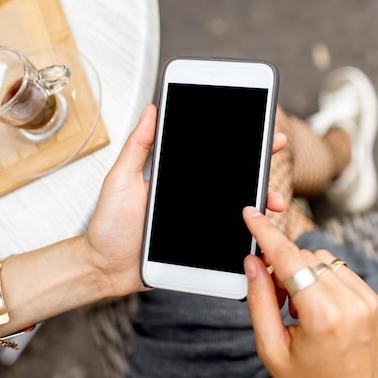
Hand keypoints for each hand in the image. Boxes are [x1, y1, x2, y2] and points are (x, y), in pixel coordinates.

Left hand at [82, 104, 286, 297]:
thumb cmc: (109, 225)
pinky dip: (247, 237)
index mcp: (177, 180)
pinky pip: (227, 241)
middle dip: (259, 171)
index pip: (214, 160)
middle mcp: (192, 200)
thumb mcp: (120, 179)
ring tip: (272, 203)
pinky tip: (259, 234)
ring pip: (236, 212)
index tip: (262, 134)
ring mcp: (198, 223)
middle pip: (233, 183)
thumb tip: (152, 110)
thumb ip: (138, 146)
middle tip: (273, 157)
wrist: (103, 267)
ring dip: (259, 205)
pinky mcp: (199, 248)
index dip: (240, 147)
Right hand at [242, 206, 377, 377]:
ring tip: (298, 306)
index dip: (266, 233)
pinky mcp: (373, 298)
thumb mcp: (270, 347)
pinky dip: (321, 277)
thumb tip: (252, 261)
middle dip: (282, 267)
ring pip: (321, 257)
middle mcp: (350, 303)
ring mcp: (367, 299)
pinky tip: (316, 305)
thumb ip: (258, 300)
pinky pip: (338, 268)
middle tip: (275, 296)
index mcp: (323, 317)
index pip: (288, 259)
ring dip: (302, 272)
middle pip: (303, 255)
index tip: (251, 215)